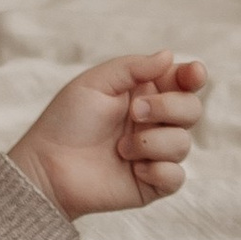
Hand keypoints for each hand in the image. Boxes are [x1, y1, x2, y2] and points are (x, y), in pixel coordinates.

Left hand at [8, 55, 206, 220]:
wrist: (47, 166)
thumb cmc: (66, 121)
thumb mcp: (95, 83)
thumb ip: (133, 67)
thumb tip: (169, 56)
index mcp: (144, 94)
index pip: (182, 82)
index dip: (193, 76)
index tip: (192, 74)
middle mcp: (155, 122)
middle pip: (191, 110)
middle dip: (168, 108)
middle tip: (135, 111)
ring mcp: (155, 153)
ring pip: (184, 143)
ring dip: (152, 142)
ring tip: (120, 148)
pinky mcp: (152, 183)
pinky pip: (176, 176)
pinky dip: (158, 170)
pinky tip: (133, 169)